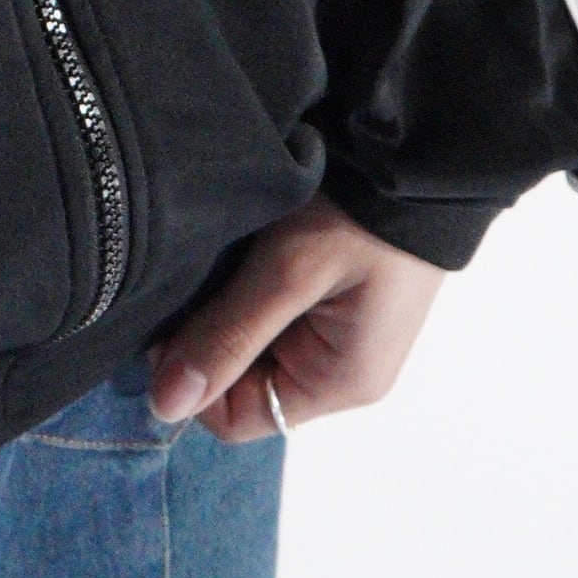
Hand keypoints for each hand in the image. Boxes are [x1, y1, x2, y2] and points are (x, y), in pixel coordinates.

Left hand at [149, 195, 444, 442]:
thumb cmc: (359, 217)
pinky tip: (230, 251)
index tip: (166, 322)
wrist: (411, 159)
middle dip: (205, 337)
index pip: (237, 417)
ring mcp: (335, 335)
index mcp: (337, 383)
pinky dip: (242, 287)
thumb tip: (165, 405)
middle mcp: (337, 372)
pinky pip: (269, 312)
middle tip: (184, 280)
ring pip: (249, 343)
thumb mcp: (287, 272)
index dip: (192, 378)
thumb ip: (227, 337)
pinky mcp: (330, 301)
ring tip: (208, 262)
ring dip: (222, 307)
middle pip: (240, 380)